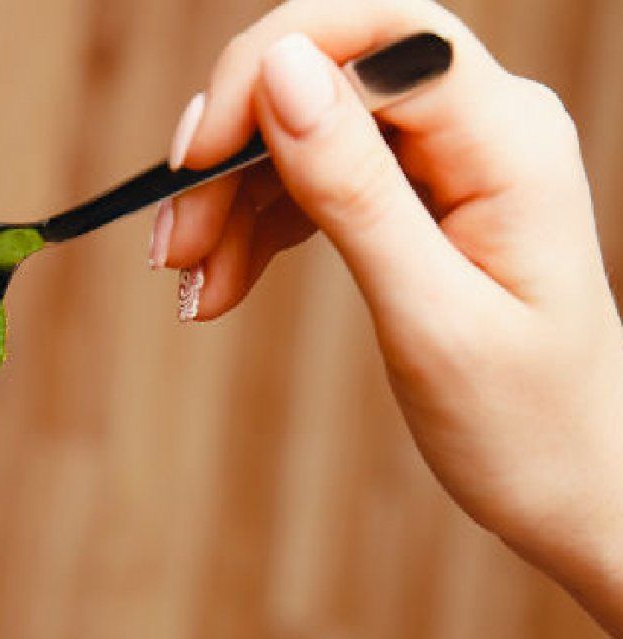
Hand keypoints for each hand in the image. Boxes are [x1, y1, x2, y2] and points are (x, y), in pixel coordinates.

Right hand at [154, 0, 622, 638]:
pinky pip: (312, 180)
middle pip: (324, 78)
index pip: (375, 34)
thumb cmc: (526, 420)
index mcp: (507, 139)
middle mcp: (480, 125)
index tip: (196, 159)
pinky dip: (254, 227)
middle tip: (175, 245)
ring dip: (229, 202)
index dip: (266, 68)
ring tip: (193, 285)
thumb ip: (353, 189)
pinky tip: (221, 282)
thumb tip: (280, 67)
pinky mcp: (416, 194)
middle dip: (232, 153)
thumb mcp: (430, 315)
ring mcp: (446, 158)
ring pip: (303, 132)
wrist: (574, 483)